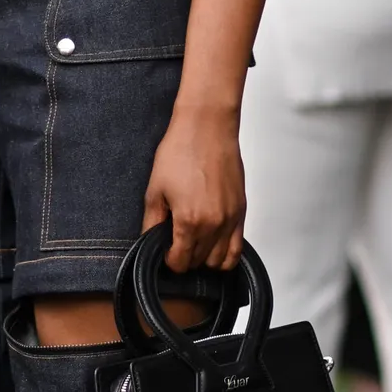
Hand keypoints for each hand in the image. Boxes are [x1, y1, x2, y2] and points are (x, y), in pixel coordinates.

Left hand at [141, 106, 244, 272]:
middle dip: (185, 259)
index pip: (180, 262)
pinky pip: (237, 248)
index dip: (168, 261)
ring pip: (219, 261)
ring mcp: (230, 219)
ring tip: (194, 243)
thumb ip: (152, 223)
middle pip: (199, 263)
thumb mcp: (155, 189)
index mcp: (189, 221)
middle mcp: (213, 225)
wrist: (207, 128)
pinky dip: (225, 255)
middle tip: (175, 243)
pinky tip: (213, 245)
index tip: (164, 251)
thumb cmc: (181, 151)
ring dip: (205, 258)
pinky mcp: (241, 211)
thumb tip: (150, 243)